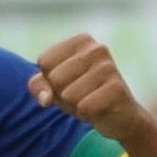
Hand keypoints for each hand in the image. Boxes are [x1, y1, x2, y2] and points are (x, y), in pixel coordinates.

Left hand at [28, 34, 147, 143]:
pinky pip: (83, 107)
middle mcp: (97, 49)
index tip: (68, 81)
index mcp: (81, 41)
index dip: (49, 79)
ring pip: (68, 94)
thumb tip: (45, 98)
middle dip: (61, 93)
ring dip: (74, 104)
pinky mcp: (117, 89)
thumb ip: (38, 85)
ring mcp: (109, 68)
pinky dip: (86, 113)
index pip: (44, 61)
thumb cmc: (81, 94)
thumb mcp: (54, 87)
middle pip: (54, 77)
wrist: (118, 116)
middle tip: (80, 93)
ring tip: (89, 100)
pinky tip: (99, 108)